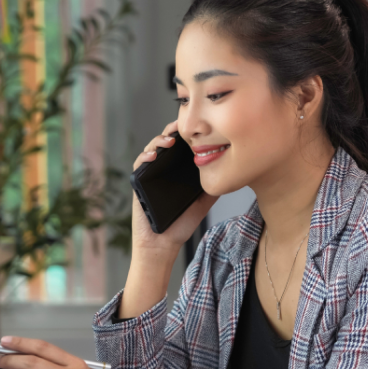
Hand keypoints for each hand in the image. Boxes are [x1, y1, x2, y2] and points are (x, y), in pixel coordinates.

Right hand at [132, 120, 218, 251]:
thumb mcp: (203, 202)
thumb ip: (212, 186)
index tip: (197, 125)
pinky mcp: (138, 183)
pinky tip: (154, 156)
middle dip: (172, 131)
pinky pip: (139, 164)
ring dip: (159, 141)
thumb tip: (229, 170)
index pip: (181, 146)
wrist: (163, 243)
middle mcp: (163, 170)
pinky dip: (145, 156)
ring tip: (169, 141)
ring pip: (151, 149)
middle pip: (166, 142)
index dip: (187, 134)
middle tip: (181, 126)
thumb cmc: (181, 224)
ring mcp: (150, 175)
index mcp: (178, 171)